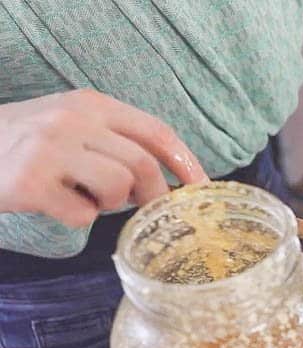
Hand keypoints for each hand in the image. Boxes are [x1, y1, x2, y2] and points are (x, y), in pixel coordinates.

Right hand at [0, 89, 207, 227]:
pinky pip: (82, 214)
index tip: (202, 189)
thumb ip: (117, 142)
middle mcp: (73, 120)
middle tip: (140, 207)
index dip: (186, 163)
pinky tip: (55, 204)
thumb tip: (172, 183)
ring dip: (109, 204)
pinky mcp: (31, 182)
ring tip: (83, 195)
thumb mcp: (74, 125)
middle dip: (152, 195)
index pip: (157, 132)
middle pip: (144, 165)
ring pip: (119, 188)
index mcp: (91, 103)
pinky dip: (76, 218)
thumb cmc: (29, 144)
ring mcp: (50, 149)